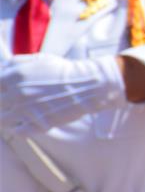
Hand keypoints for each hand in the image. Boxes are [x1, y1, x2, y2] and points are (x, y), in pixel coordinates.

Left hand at [1, 55, 127, 136]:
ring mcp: (26, 111)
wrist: (88, 85)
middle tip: (14, 102)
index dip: (0, 89)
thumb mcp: (38, 60)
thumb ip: (14, 64)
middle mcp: (16, 94)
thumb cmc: (63, 71)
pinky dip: (20, 128)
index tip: (5, 91)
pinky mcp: (37, 124)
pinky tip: (27, 121)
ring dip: (8, 116)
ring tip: (18, 113)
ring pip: (2, 120)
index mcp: (14, 76)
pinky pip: (18, 131)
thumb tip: (0, 70)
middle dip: (4, 102)